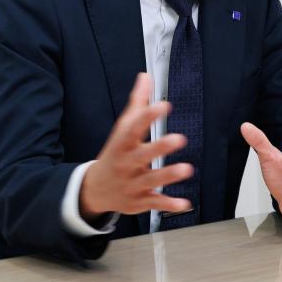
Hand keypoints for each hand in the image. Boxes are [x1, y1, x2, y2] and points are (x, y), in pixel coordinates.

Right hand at [79, 73, 192, 221]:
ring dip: (168, 175)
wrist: (94, 190)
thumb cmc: (115, 154)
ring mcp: (132, 183)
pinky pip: (155, 203)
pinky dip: (169, 204)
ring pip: (151, 180)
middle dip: (159, 147)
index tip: (163, 105)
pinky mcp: (139, 201)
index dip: (147, 116)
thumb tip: (145, 77)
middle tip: (179, 138)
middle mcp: (127, 163)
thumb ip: (137, 104)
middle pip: (142, 155)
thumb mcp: (122, 130)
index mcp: (122, 144)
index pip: (133, 128)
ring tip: (187, 169)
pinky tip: (184, 203)